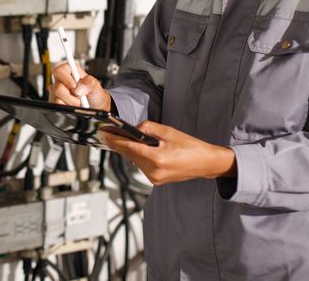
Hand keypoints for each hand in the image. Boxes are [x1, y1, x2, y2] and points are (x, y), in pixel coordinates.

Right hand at [50, 62, 111, 110]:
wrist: (95, 106)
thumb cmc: (94, 93)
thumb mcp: (96, 85)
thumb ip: (89, 83)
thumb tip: (78, 89)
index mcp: (70, 72)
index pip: (59, 70)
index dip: (65, 78)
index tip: (74, 86)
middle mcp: (61, 81)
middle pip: (57, 87)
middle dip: (70, 96)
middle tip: (79, 98)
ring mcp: (57, 92)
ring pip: (56, 99)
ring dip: (70, 103)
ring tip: (78, 103)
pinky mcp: (56, 102)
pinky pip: (57, 106)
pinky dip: (66, 108)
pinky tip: (72, 106)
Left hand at [102, 121, 236, 185]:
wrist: (205, 163)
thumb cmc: (190, 146)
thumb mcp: (168, 131)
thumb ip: (147, 128)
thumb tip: (132, 130)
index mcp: (157, 158)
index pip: (129, 148)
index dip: (114, 140)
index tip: (103, 134)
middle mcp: (154, 171)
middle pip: (130, 154)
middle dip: (119, 143)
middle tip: (107, 134)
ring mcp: (154, 178)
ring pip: (134, 160)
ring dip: (128, 150)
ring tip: (120, 139)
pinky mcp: (156, 181)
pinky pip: (141, 166)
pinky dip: (137, 156)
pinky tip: (135, 149)